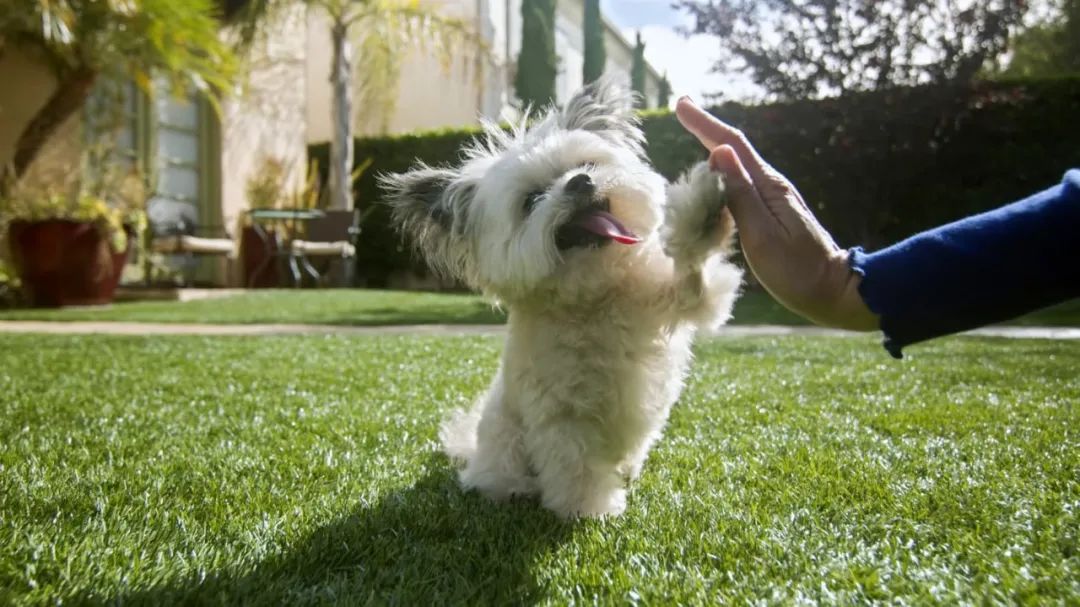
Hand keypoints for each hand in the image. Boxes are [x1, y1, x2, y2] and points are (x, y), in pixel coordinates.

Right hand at [675, 97, 878, 330]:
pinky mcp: (769, 215)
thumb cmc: (796, 270)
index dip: (704, 124)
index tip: (681, 104)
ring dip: (711, 150)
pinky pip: (738, 188)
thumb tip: (719, 153)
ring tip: (690, 134)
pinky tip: (708, 180)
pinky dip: (718, 177)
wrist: (832, 291)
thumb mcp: (762, 235)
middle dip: (706, 129)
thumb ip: (740, 195)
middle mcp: (770, 187)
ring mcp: (771, 200)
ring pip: (734, 169)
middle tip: (682, 108)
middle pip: (733, 150)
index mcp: (768, 187)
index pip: (732, 146)